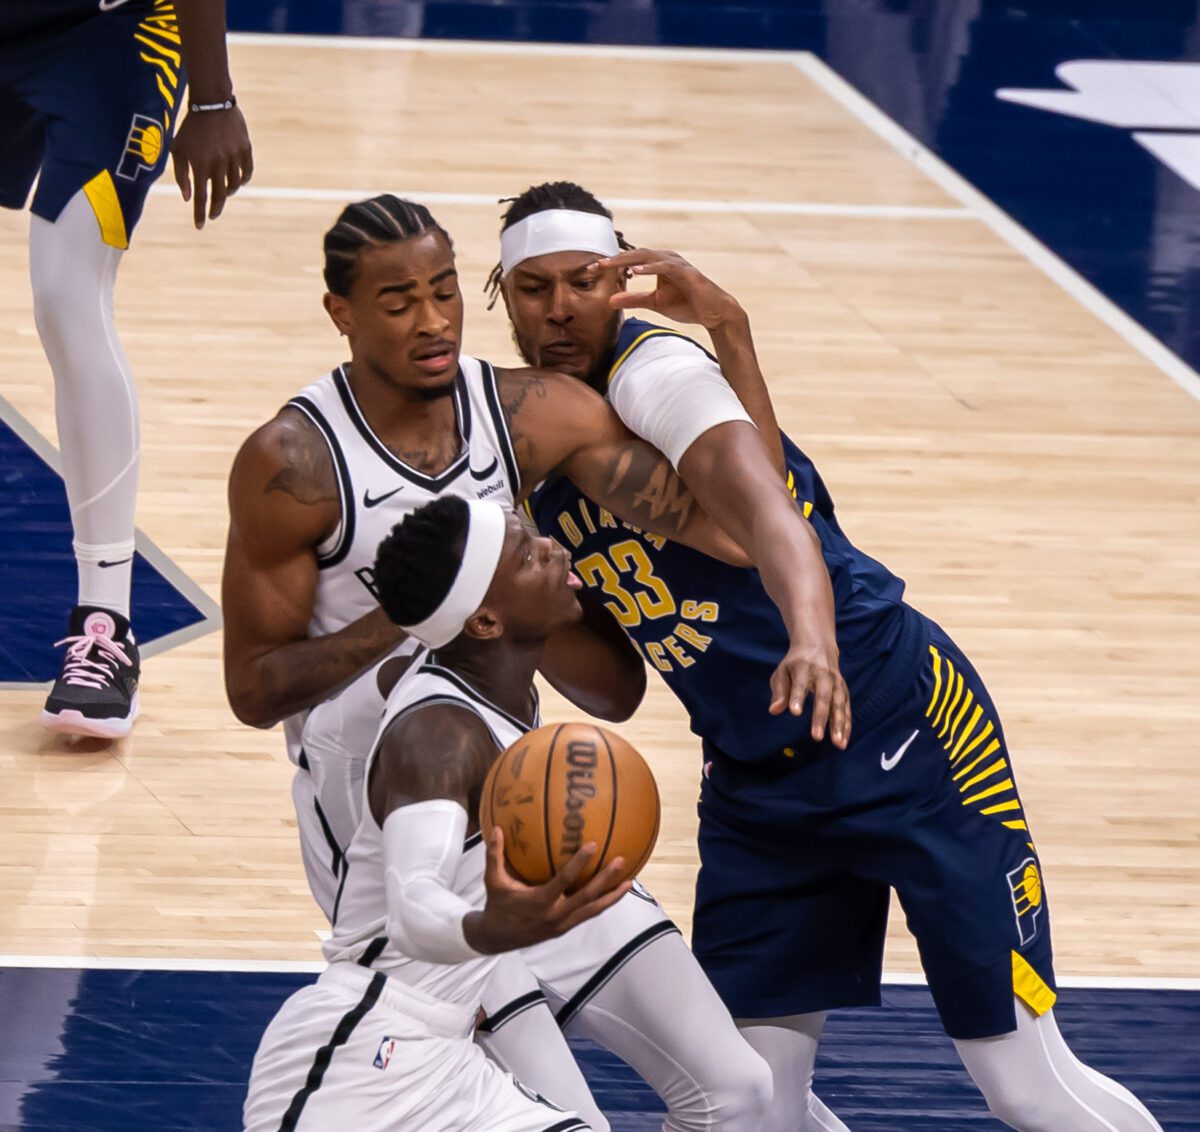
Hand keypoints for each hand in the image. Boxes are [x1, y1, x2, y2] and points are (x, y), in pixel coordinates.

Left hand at [172, 105, 252, 227]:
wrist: (212, 102)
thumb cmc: (191, 127)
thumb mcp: (179, 148)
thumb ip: (181, 174)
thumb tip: (187, 197)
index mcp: (200, 164)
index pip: (199, 196)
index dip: (199, 213)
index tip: (200, 226)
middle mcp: (217, 163)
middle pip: (219, 196)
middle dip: (215, 209)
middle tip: (213, 215)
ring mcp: (233, 157)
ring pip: (234, 185)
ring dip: (227, 192)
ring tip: (223, 191)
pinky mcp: (245, 150)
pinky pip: (247, 173)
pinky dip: (242, 180)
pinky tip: (236, 181)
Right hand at [464, 829, 630, 953]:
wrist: (497, 939)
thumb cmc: (497, 905)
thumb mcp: (493, 881)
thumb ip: (495, 855)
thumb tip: (496, 828)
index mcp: (540, 901)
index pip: (564, 880)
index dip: (579, 863)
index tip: (593, 845)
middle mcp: (555, 914)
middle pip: (587, 897)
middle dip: (605, 880)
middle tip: (621, 861)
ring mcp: (563, 923)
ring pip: (593, 910)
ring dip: (611, 896)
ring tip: (629, 882)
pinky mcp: (566, 927)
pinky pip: (588, 914)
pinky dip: (603, 904)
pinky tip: (614, 893)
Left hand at [591, 249, 742, 330]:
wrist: (714, 313)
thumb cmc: (687, 304)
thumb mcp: (655, 302)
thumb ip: (634, 299)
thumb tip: (610, 301)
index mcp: (658, 264)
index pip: (630, 261)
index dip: (611, 265)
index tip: (591, 270)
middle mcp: (666, 259)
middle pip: (635, 255)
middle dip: (614, 260)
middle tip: (594, 266)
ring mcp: (677, 264)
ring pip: (648, 257)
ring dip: (627, 260)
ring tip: (609, 265)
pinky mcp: (687, 273)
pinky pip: (666, 267)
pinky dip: (651, 268)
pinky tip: (636, 271)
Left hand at [768, 637, 851, 748]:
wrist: (818, 646)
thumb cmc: (794, 665)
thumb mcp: (782, 672)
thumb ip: (779, 691)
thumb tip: (774, 711)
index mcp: (803, 668)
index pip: (800, 684)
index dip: (798, 697)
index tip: (795, 712)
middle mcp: (823, 674)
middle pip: (823, 696)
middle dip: (821, 717)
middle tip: (817, 737)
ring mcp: (836, 682)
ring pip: (839, 703)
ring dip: (839, 724)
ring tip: (837, 744)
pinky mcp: (844, 689)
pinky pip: (846, 708)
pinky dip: (846, 724)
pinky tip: (843, 741)